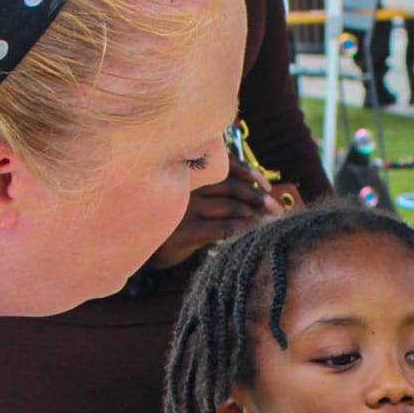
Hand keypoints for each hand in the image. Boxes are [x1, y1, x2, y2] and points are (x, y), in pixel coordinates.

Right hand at [149, 156, 283, 267]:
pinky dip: (243, 230)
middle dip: (259, 198)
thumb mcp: (185, 200)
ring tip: (270, 224)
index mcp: (188, 174)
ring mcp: (185, 208)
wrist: (136, 247)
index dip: (250, 173)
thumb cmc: (168, 223)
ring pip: (231, 207)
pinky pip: (223, 228)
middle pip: (233, 187)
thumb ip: (210, 191)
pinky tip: (254, 234)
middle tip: (277, 210)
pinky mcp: (185, 231)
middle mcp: (187, 187)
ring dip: (255, 215)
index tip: (266, 186)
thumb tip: (254, 191)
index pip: (226, 164)